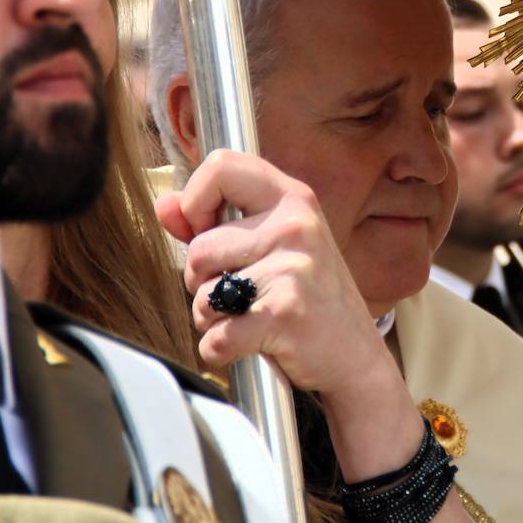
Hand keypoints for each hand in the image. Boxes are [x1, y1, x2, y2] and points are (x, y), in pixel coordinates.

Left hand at [157, 149, 393, 396]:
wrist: (357, 357)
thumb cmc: (311, 300)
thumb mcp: (272, 247)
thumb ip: (215, 223)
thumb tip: (165, 205)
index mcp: (293, 199)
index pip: (221, 166)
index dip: (196, 199)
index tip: (205, 229)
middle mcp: (295, 226)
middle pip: (200, 246)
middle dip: (201, 280)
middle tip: (239, 292)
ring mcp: (292, 269)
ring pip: (202, 294)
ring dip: (211, 318)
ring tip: (248, 317)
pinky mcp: (283, 313)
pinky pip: (216, 337)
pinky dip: (221, 351)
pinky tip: (252, 344)